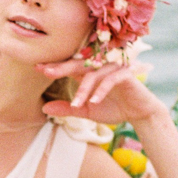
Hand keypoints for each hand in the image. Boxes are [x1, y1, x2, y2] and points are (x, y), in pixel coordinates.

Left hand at [37, 55, 164, 128]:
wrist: (139, 114)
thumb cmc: (113, 108)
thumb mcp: (86, 111)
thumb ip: (67, 108)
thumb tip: (44, 109)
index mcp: (90, 71)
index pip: (70, 65)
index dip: (55, 66)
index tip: (38, 68)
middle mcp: (101, 66)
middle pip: (79, 63)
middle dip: (62, 68)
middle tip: (46, 71)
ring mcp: (114, 68)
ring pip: (94, 74)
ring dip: (84, 90)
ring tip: (76, 104)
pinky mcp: (127, 74)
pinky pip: (111, 80)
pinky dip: (101, 91)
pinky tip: (94, 101)